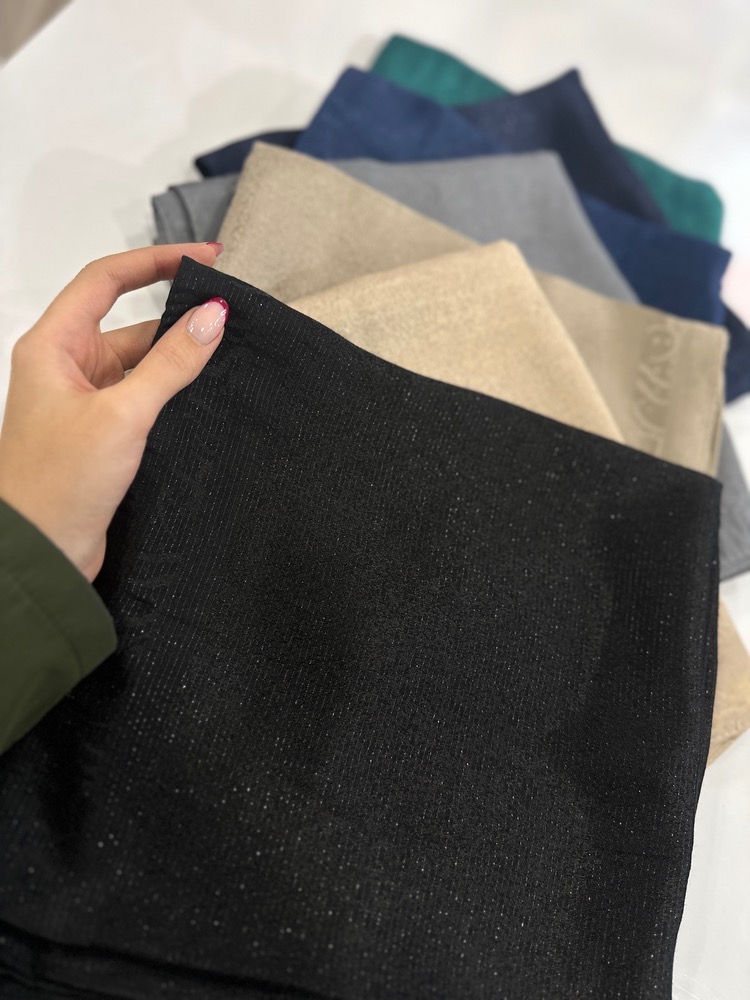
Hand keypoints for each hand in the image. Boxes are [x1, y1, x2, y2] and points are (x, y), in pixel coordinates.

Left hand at [0, 243, 227, 581]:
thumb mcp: (122, 414)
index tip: (204, 257)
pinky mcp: (103, 433)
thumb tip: (211, 317)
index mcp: (52, 347)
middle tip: (228, 316)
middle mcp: (66, 368)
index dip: (155, 261)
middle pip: (129, 322)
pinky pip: (145, 397)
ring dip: (178, 361)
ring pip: (141, 363)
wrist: (42, 553)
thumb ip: (170, 363)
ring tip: (225, 358)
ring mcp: (85, 401)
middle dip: (177, 318)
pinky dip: (174, 394)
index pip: (106, 280)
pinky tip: (204, 397)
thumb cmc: (56, 484)